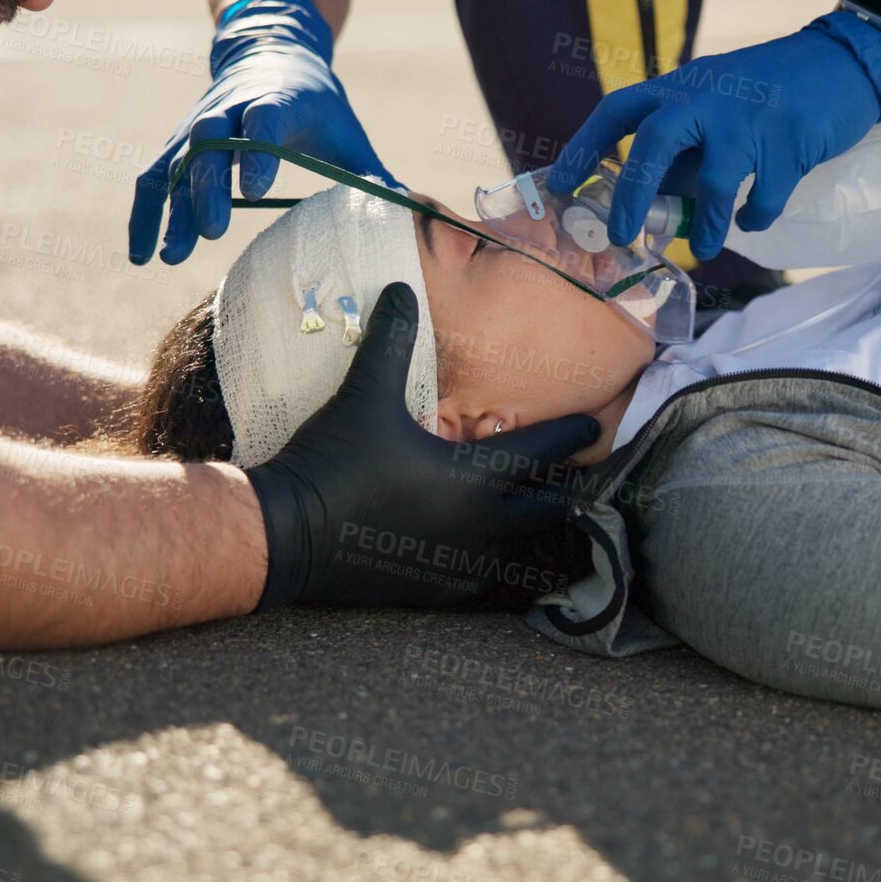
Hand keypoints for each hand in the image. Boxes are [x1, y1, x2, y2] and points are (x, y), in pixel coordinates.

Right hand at [128, 0, 395, 266]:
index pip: (263, 122)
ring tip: (169, 255)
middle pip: (209, 142)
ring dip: (170, 208)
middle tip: (213, 232)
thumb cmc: (317, 106)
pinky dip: (146, 213)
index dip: (257, 154)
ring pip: (176, 163)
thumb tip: (408, 217)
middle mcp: (229, 109)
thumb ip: (371, 175)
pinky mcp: (179, 143)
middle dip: (208, 186)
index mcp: (277, 101)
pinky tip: (142, 255)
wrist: (272, 58)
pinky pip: (155, 177)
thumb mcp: (347, 132)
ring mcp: (198, 125)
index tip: (256, 191)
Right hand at [247, 284, 599, 608]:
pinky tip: (484, 552)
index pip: (544, 452)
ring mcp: (458, 565)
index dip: (572, 435)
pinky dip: (491, 561)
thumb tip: (401, 290)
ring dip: (529, 528)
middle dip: (563, 490)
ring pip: (518, 549)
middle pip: (547, 510)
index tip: (594, 426)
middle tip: (576, 476)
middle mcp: (480, 527)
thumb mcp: (365, 394)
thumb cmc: (334, 461)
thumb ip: (391, 342)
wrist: (287, 535)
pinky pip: (480, 579)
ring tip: (535, 512)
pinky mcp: (431, 591)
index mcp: (475, 478)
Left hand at [548, 11, 880, 261]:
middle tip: (622, 236)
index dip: (584, 148)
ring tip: (703, 249)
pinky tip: (751, 222)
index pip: (618, 111)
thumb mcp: (714, 106)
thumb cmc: (768, 91)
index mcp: (681, 86)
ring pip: (714, 183)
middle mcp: (707, 97)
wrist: (842, 64)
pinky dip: (755, 218)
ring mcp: (749, 118)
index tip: (560, 186)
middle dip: (632, 196)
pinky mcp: (790, 142)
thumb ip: (682, 150)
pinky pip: (764, 196)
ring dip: (704, 225)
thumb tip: (650, 204)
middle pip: (653, 143)